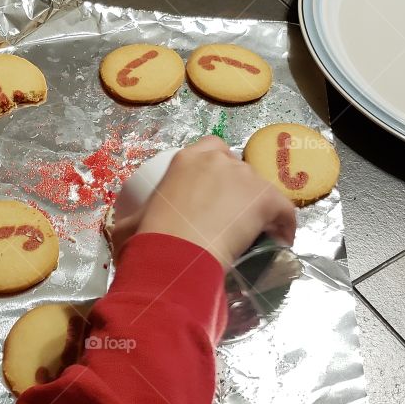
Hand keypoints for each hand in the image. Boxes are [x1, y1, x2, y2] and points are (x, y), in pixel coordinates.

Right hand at [128, 137, 296, 267]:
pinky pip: (284, 211)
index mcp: (185, 161)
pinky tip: (281, 241)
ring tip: (256, 232)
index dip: (218, 168)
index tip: (216, 190)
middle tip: (232, 216)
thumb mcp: (128, 226)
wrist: (175, 255)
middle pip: (239, 168)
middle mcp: (217, 160)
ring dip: (260, 208)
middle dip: (239, 189)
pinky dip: (285, 225)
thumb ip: (129, 222)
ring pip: (262, 189)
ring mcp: (244, 178)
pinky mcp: (265, 198)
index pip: (211, 148)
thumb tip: (119, 230)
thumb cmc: (148, 240)